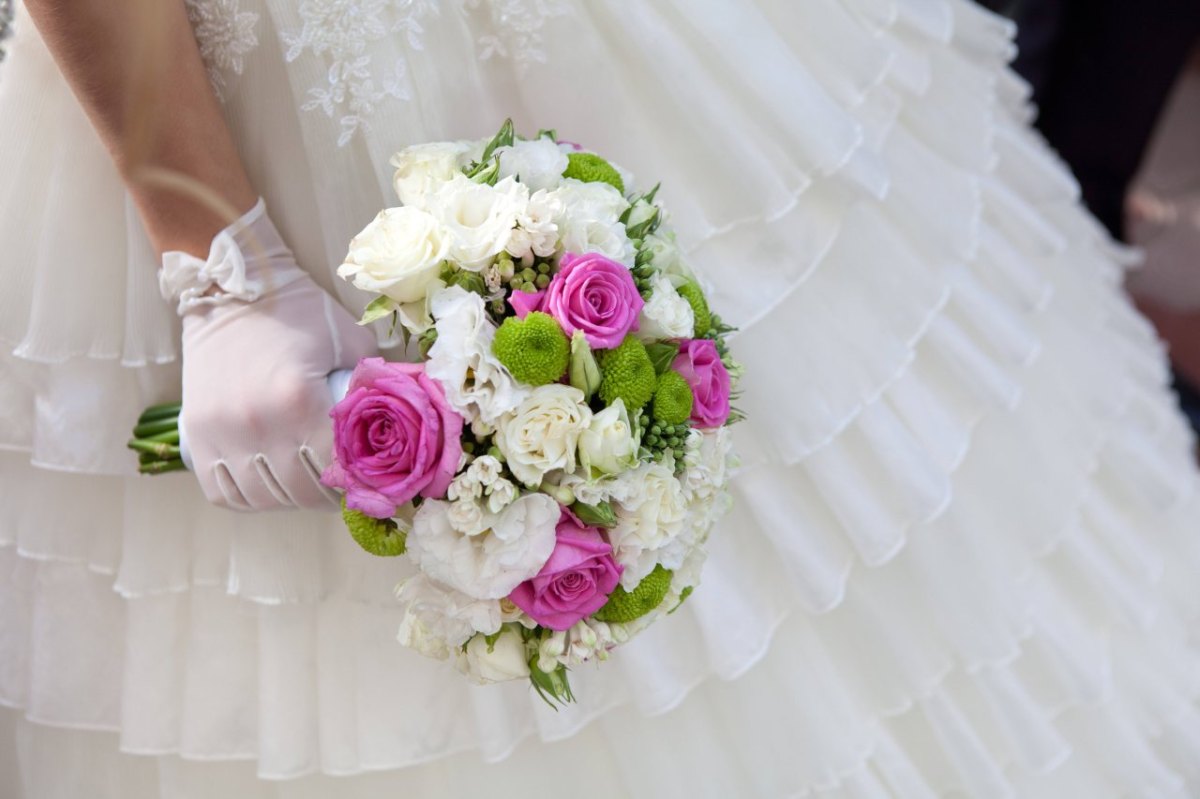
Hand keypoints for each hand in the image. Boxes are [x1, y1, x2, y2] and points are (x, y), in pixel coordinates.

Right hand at [168, 200, 376, 510]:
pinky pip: (223, 491)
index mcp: (299, 399)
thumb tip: (408, 419)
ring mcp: (221, 433)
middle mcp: (257, 423)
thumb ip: (376, 384)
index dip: (357, 481)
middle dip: (327, 495)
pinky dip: (249, 498)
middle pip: (301, 490)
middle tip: (341, 487)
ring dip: (290, 500)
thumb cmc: (300, 311)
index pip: (337, 468)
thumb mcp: (351, 340)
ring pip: (263, 498)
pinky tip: (269, 485)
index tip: (369, 481)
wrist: (232, 289)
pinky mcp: (196, 435)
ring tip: (306, 487)